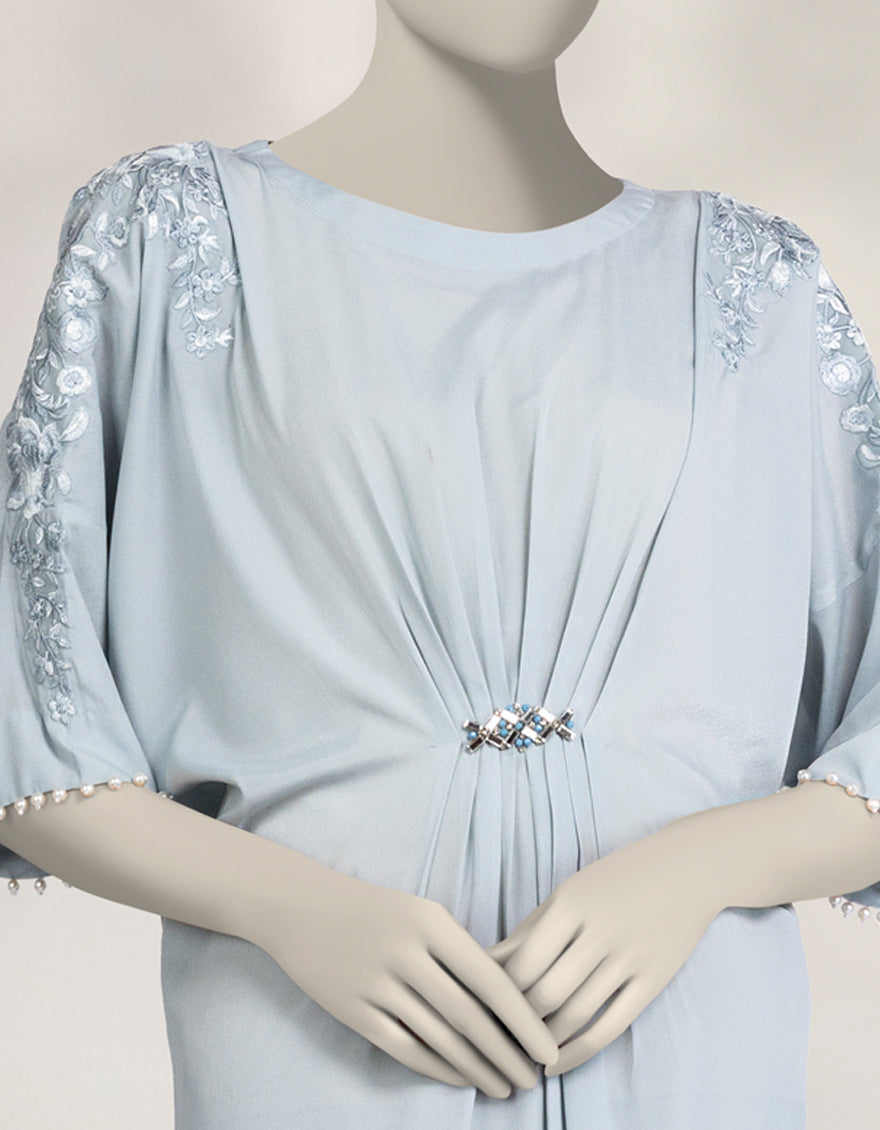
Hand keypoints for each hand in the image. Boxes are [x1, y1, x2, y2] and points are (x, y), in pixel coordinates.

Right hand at [258, 856, 559, 1096]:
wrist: (302, 907)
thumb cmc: (374, 909)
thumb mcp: (421, 912)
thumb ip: (457, 950)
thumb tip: (503, 1001)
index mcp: (430, 922)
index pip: (490, 979)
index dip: (523, 1020)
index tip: (548, 1047)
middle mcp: (406, 953)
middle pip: (469, 1017)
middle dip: (508, 1053)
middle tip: (535, 1079)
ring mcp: (376, 984)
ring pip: (440, 1039)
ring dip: (479, 1068)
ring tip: (506, 1086)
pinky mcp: (353, 1010)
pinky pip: (405, 1048)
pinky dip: (439, 1068)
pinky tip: (463, 1079)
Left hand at [485, 825, 725, 1075]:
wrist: (687, 869)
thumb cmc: (615, 880)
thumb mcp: (569, 890)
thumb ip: (531, 928)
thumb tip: (486, 966)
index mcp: (571, 903)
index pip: (524, 962)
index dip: (501, 993)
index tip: (488, 1007)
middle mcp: (600, 931)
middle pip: (546, 992)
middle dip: (519, 1021)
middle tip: (502, 1035)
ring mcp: (630, 957)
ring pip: (576, 1014)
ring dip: (544, 1041)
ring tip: (524, 1051)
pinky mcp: (653, 980)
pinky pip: (611, 1027)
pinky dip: (579, 1052)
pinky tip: (556, 1064)